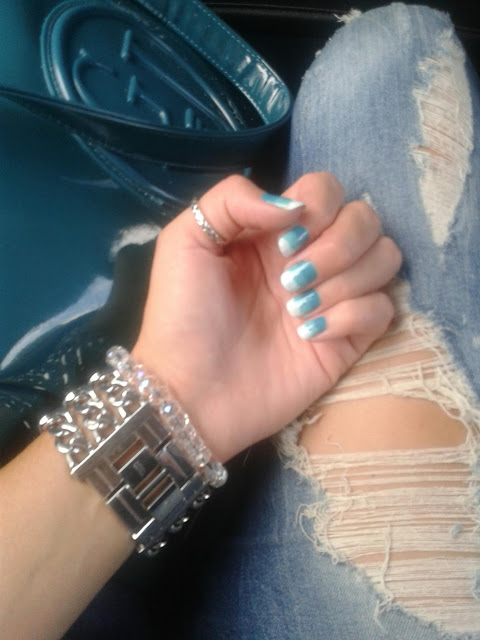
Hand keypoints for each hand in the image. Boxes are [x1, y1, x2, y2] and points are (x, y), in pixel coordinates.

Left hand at [133, 172, 400, 460]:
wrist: (191, 391)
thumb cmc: (183, 315)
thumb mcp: (185, 240)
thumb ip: (232, 199)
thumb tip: (295, 208)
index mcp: (275, 231)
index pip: (326, 190)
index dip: (318, 207)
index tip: (283, 244)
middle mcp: (310, 257)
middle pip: (365, 219)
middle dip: (337, 246)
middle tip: (290, 281)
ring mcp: (332, 298)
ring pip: (384, 258)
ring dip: (346, 280)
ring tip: (297, 311)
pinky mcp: (347, 339)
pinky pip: (383, 309)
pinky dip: (353, 316)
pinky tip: (311, 335)